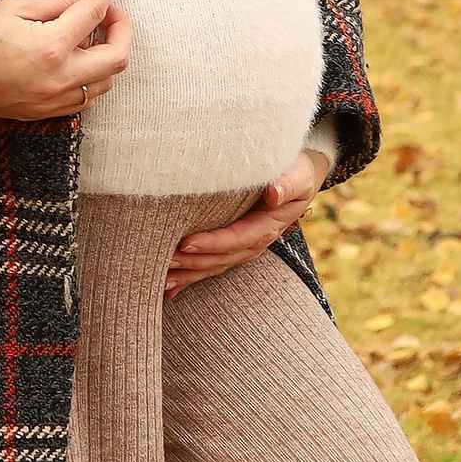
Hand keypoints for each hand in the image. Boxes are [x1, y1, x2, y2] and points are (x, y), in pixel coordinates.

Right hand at [0, 0, 131, 122]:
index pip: (95, 12)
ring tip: (90, 37)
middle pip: (117, 57)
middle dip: (121, 29)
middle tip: (109, 12)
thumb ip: (56, 3)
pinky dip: (90, 80)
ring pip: (105, 83)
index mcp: (51, 46)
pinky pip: (83, 101)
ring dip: (107, 57)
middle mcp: (58, 78)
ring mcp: (52, 100)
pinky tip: (75, 62)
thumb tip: (84, 0)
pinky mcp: (43, 113)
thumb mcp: (13, 6)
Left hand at [164, 141, 332, 293]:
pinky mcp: (233, 246)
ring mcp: (244, 247)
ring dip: (189, 274)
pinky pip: (212, 264)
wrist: (299, 178)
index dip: (213, 243)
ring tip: (161, 279)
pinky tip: (170, 288)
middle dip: (193, 263)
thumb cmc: (295, 173)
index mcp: (268, 226)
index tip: (186, 243)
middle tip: (165, 262)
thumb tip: (273, 193)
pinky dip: (191, 277)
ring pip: (214, 265)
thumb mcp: (298, 175)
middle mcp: (255, 242)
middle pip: (222, 258)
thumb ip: (288, 184)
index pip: (238, 238)